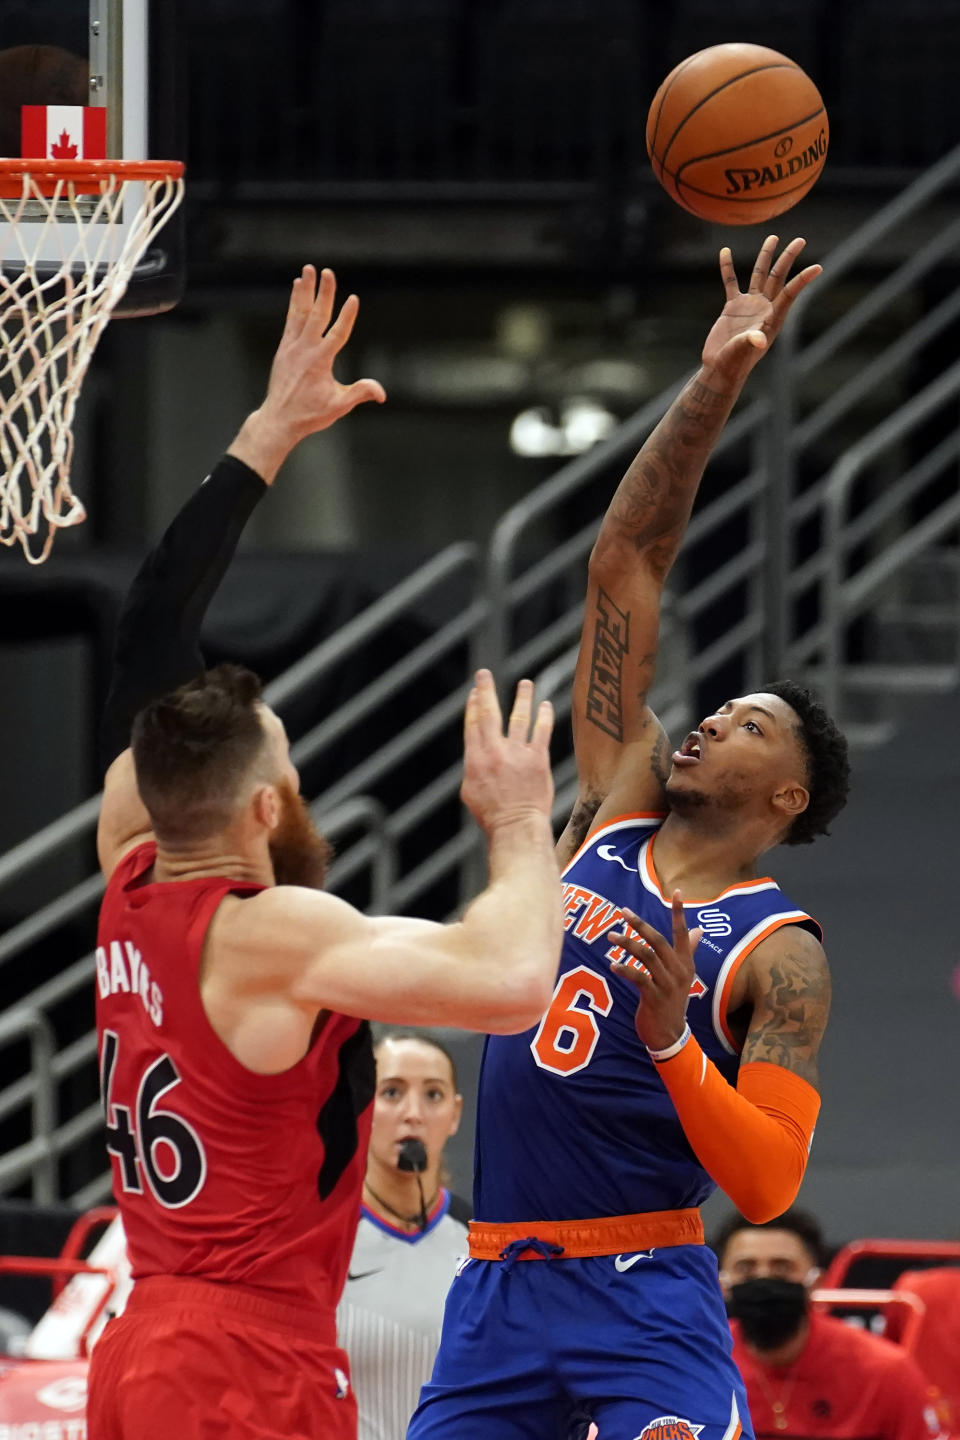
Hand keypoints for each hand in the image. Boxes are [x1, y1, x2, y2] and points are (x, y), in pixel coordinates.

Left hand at [229, 265, 385, 481]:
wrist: (279, 419)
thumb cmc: (310, 415)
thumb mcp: (337, 407)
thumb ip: (359, 394)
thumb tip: (381, 393)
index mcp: (320, 362)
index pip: (337, 334)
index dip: (346, 316)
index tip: (354, 299)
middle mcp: (304, 350)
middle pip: (317, 315)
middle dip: (324, 293)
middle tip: (328, 272)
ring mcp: (292, 347)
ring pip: (300, 312)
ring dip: (305, 290)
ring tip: (308, 269)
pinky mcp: (284, 347)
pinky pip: (291, 319)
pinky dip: (295, 302)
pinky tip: (298, 287)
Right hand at [460, 670, 553, 833]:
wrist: (516, 827)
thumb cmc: (491, 816)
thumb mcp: (469, 791)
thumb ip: (473, 768)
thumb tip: (478, 756)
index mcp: (475, 758)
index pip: (472, 724)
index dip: (473, 705)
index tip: (475, 692)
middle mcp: (495, 751)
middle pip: (489, 713)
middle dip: (485, 690)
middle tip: (484, 673)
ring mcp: (518, 753)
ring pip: (519, 717)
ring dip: (522, 697)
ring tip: (525, 683)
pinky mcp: (538, 758)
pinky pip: (542, 731)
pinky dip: (544, 716)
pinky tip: (545, 704)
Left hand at [609, 891, 701, 1051]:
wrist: (670, 1034)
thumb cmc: (673, 1001)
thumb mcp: (683, 976)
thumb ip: (689, 951)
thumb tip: (699, 929)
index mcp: (686, 963)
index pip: (682, 933)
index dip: (680, 912)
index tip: (676, 891)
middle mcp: (679, 971)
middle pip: (659, 941)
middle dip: (640, 925)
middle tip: (623, 912)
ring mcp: (667, 985)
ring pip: (646, 957)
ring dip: (627, 944)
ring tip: (611, 937)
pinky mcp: (655, 998)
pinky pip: (639, 978)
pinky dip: (625, 970)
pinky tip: (613, 965)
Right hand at [701, 235, 820, 383]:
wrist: (720, 368)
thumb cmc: (734, 364)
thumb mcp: (742, 353)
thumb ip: (750, 343)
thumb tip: (759, 340)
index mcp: (772, 317)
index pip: (790, 293)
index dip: (803, 279)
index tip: (818, 267)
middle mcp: (764, 307)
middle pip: (779, 277)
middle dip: (788, 258)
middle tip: (800, 240)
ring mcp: (749, 305)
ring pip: (759, 275)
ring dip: (766, 257)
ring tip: (773, 238)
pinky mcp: (733, 306)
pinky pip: (731, 282)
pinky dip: (727, 268)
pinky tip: (725, 251)